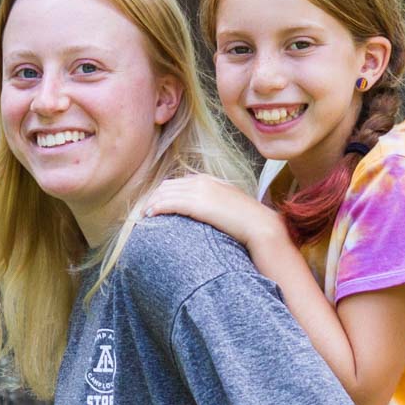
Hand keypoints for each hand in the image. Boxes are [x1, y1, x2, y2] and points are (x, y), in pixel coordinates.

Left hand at [143, 176, 287, 256]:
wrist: (260, 225)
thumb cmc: (248, 221)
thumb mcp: (230, 205)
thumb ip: (215, 203)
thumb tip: (206, 213)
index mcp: (209, 180)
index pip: (178, 182)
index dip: (165, 194)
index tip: (157, 206)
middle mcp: (202, 181)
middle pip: (167, 186)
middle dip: (154, 198)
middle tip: (145, 211)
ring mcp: (199, 191)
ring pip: (164, 193)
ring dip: (152, 204)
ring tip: (144, 215)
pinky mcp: (197, 204)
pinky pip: (169, 202)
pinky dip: (156, 207)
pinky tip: (150, 216)